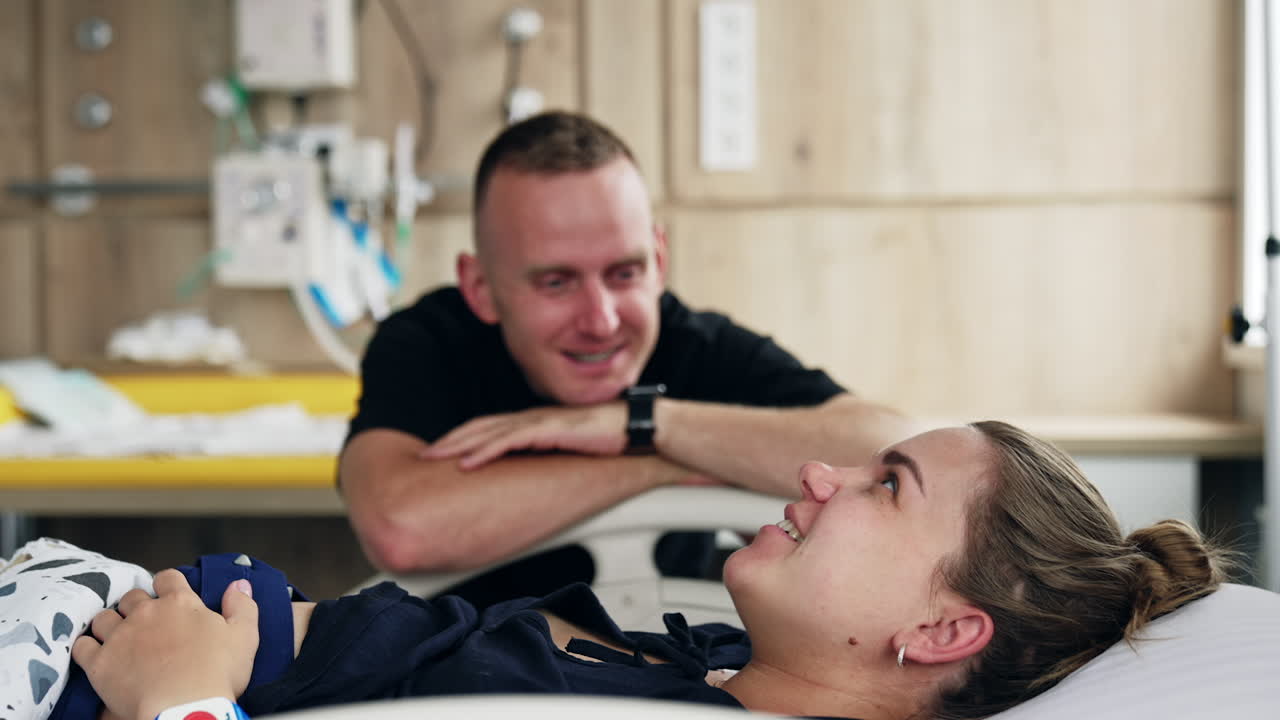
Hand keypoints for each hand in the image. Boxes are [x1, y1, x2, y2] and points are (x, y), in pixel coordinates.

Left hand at [72, 569, 258, 719]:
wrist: (185, 709)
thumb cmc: (217, 673)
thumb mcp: (244, 636)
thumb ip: (242, 606)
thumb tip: (238, 585)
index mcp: (180, 603)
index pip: (167, 577)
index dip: (168, 584)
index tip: (170, 595)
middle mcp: (146, 613)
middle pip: (132, 597)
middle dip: (138, 605)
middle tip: (147, 623)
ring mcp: (119, 637)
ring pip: (104, 617)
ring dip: (111, 623)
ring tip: (119, 637)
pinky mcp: (100, 663)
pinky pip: (82, 646)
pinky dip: (87, 647)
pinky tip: (95, 653)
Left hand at [419, 403, 628, 469]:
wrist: (639, 428)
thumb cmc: (614, 438)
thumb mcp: (574, 447)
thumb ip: (554, 454)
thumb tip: (539, 473)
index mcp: (538, 421)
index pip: (492, 427)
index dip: (465, 437)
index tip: (443, 450)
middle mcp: (534, 417)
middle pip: (481, 426)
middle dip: (450, 439)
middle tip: (424, 454)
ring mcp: (540, 422)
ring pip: (488, 432)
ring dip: (458, 444)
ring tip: (434, 457)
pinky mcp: (550, 430)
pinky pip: (509, 441)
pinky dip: (484, 451)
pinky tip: (467, 462)